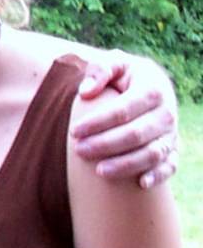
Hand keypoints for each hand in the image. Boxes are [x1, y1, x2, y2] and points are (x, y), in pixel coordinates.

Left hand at [72, 52, 178, 187]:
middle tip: (79, 150)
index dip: (99, 122)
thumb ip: (99, 70)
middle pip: (137, 133)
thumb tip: (85, 92)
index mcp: (153, 88)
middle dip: (106, 144)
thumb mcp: (114, 63)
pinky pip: (171, 165)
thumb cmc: (124, 75)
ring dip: (127, 164)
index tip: (74, 131)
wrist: (147, 85)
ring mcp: (171, 132)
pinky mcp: (173, 148)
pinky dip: (159, 175)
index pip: (124, 108)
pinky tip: (140, 184)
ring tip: (99, 171)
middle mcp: (166, 112)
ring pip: (153, 153)